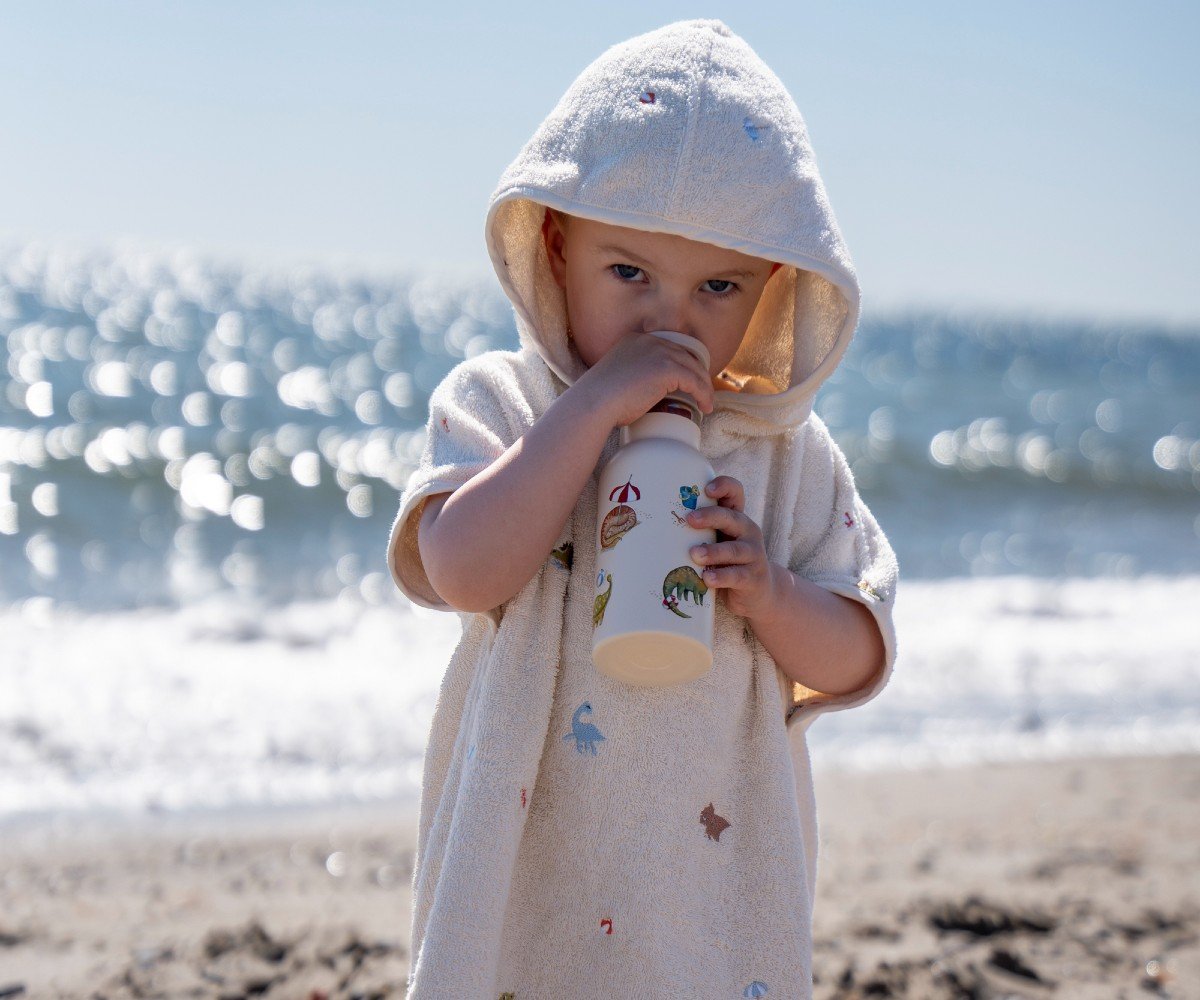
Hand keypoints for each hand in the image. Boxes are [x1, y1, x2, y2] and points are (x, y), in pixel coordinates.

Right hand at [573, 333, 715, 429]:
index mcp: (636, 340)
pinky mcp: (668, 368)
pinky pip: (695, 381)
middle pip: (685, 355)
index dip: (683, 364)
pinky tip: (705, 406)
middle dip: (697, 373)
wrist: (594, 403)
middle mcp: (649, 341)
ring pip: (693, 368)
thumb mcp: (616, 379)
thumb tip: (645, 392)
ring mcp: (659, 352)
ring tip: (706, 402)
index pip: (669, 348)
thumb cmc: (600, 401)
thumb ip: (633, 377)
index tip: (689, 380)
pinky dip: (703, 394)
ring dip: (704, 387)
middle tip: (702, 391)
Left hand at [685, 476, 777, 619]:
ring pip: (734, 550)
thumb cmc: (726, 563)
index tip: (707, 489)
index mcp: (736, 519)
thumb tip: (653, 528)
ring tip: (695, 554)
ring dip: (713, 551)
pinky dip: (721, 577)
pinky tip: (707, 579)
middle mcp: (748, 532)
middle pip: (731, 518)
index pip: (735, 493)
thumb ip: (697, 533)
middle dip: (710, 516)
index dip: (724, 486)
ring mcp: (753, 555)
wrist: (757, 593)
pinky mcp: (753, 578)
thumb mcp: (716, 543)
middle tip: (690, 519)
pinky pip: (737, 576)